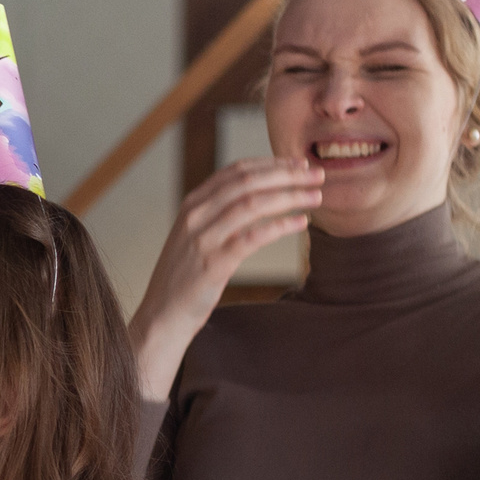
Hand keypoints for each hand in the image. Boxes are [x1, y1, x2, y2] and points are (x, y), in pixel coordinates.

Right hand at [127, 158, 322, 399]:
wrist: (161, 316)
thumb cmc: (185, 278)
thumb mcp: (196, 236)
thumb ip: (219, 214)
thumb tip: (258, 196)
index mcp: (193, 203)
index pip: (237, 170)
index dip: (272, 164)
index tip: (300, 164)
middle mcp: (196, 215)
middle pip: (248, 181)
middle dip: (287, 175)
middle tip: (317, 175)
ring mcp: (203, 238)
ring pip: (253, 204)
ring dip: (289, 196)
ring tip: (316, 196)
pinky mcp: (213, 264)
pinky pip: (253, 237)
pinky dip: (281, 226)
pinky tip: (302, 223)